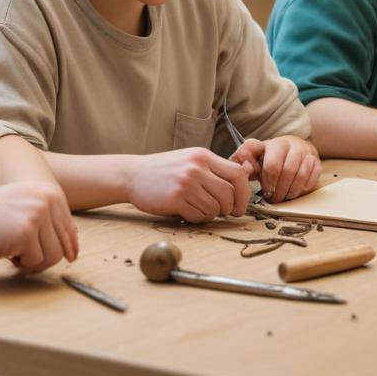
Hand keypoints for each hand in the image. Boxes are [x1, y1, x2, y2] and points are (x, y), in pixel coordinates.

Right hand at [0, 182, 77, 273]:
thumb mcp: (22, 208)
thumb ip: (46, 220)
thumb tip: (73, 244)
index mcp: (47, 190)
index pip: (70, 226)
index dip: (69, 246)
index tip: (70, 258)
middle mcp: (46, 199)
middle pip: (64, 244)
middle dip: (46, 256)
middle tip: (26, 257)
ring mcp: (37, 214)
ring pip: (53, 256)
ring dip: (35, 262)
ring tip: (15, 255)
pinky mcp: (27, 232)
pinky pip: (36, 261)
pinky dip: (22, 264)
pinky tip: (6, 253)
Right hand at [127, 147, 253, 221]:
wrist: (132, 174)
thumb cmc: (165, 170)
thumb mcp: (190, 160)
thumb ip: (213, 169)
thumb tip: (243, 181)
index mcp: (203, 156)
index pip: (237, 174)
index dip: (244, 194)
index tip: (238, 205)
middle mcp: (196, 167)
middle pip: (229, 194)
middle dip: (228, 208)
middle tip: (222, 212)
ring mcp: (185, 182)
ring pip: (214, 208)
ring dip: (211, 214)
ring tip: (200, 210)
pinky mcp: (175, 198)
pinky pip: (198, 216)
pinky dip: (197, 218)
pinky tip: (187, 212)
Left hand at [229, 135, 321, 201]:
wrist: (293, 148)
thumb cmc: (271, 156)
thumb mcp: (255, 156)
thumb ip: (243, 157)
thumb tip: (240, 159)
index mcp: (276, 144)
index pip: (273, 164)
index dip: (268, 182)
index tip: (265, 192)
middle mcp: (294, 146)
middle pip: (288, 172)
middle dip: (279, 189)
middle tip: (273, 199)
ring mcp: (307, 154)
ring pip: (301, 176)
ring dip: (291, 191)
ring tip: (283, 197)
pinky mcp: (317, 163)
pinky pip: (312, 179)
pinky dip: (303, 189)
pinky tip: (294, 192)